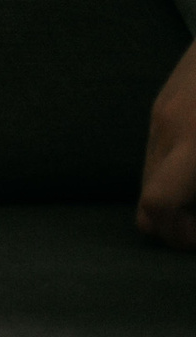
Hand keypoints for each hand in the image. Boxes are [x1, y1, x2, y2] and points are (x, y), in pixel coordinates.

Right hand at [139, 41, 195, 249]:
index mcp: (195, 146)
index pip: (157, 204)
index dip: (178, 234)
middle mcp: (168, 131)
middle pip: (145, 202)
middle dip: (174, 225)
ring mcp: (160, 113)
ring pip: (148, 177)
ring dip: (174, 196)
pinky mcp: (162, 102)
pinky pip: (155, 151)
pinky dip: (173, 171)